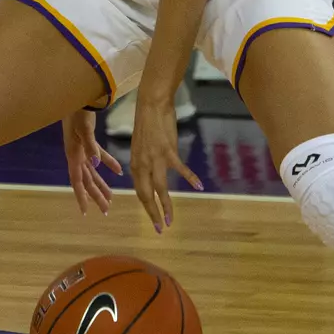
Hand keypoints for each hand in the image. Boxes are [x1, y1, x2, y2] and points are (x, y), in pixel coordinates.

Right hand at [63, 110, 121, 216]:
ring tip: (111, 197)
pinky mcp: (88, 141)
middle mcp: (76, 155)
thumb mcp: (84, 129)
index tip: (86, 212)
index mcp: (73, 154)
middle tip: (106, 210)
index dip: (81, 196)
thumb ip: (90, 147)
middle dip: (96, 195)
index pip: (77, 181)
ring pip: (92, 171)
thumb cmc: (79, 112)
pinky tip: (119, 171)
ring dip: (101, 184)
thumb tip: (96, 165)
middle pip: (87, 180)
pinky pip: (98, 156)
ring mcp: (81, 148)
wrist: (77, 96)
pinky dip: (108, 164)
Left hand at [129, 93, 202, 233]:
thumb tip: (149, 174)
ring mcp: (155, 159)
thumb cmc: (148, 123)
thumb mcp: (140, 146)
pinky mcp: (168, 151)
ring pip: (160, 189)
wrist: (151, 105)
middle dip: (153, 214)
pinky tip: (199, 186)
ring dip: (166, 206)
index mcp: (135, 164)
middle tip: (161, 228)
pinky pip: (180, 169)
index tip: (154, 220)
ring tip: (171, 220)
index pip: (140, 191)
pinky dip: (190, 178)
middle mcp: (142, 165)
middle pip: (146, 195)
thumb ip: (144, 162)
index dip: (146, 207)